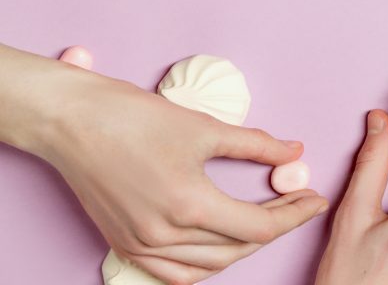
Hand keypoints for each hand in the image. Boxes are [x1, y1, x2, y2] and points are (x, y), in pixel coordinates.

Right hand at [40, 67, 327, 284]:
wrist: (72, 121)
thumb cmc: (133, 117)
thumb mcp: (205, 126)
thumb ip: (256, 145)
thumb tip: (294, 152)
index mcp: (189, 205)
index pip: (259, 227)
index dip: (295, 215)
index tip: (315, 200)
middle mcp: (164, 235)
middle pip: (239, 248)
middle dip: (276, 226)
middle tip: (297, 202)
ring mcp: (140, 245)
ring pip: (209, 266)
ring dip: (242, 247)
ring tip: (265, 220)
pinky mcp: (125, 244)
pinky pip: (174, 273)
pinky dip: (204, 265)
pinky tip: (220, 246)